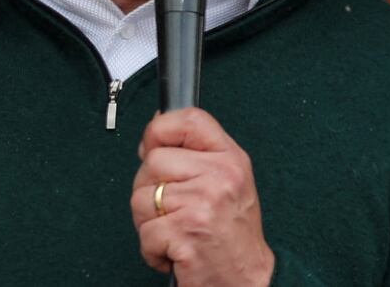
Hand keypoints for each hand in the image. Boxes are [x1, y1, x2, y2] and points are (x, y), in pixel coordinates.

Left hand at [130, 108, 274, 286]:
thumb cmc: (231, 233)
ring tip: (175, 232)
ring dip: (149, 222)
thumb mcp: (226, 181)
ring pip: (141, 198)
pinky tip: (175, 251)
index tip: (153, 147)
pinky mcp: (186, 233)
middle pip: (153, 161)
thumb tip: (154, 131)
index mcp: (230, 158)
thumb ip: (195, 154)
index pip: (188, 119)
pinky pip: (145, 232)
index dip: (160, 130)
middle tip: (172, 210)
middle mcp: (219, 176)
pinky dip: (152, 250)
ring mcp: (202, 204)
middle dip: (150, 189)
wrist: (247, 280)